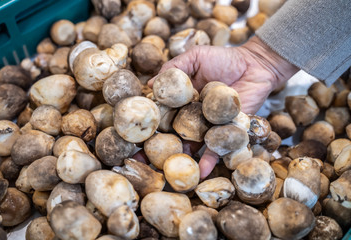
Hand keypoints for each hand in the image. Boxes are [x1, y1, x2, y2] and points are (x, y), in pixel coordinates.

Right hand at [149, 36, 298, 178]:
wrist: (255, 65)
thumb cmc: (224, 59)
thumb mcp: (195, 58)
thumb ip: (174, 69)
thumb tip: (151, 85)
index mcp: (184, 100)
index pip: (164, 114)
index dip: (150, 124)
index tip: (134, 135)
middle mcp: (194, 116)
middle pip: (174, 134)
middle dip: (160, 147)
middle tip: (142, 160)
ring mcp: (209, 126)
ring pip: (192, 144)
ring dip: (181, 158)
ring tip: (168, 171)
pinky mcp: (226, 131)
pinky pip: (217, 148)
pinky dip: (209, 160)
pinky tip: (200, 173)